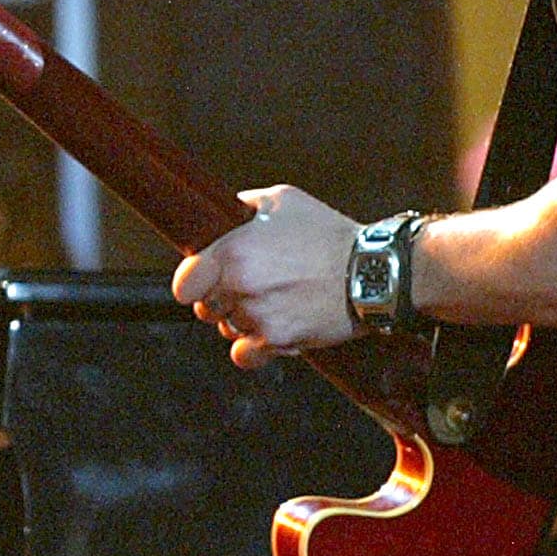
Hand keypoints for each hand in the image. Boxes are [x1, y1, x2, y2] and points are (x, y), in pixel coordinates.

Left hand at [171, 185, 361, 369]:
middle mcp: (241, 286)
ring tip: (271, 304)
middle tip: (248, 288)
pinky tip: (268, 332)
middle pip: (205, 307)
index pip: (185, 283)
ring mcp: (258, 316)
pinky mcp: (279, 340)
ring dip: (240, 321)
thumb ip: (246, 206)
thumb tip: (226, 210)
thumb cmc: (329, 234)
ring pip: (227, 329)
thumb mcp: (285, 200)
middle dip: (221, 299)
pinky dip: (252, 348)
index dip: (192, 283)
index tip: (201, 282)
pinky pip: (245, 355)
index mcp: (234, 252)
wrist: (371, 271)